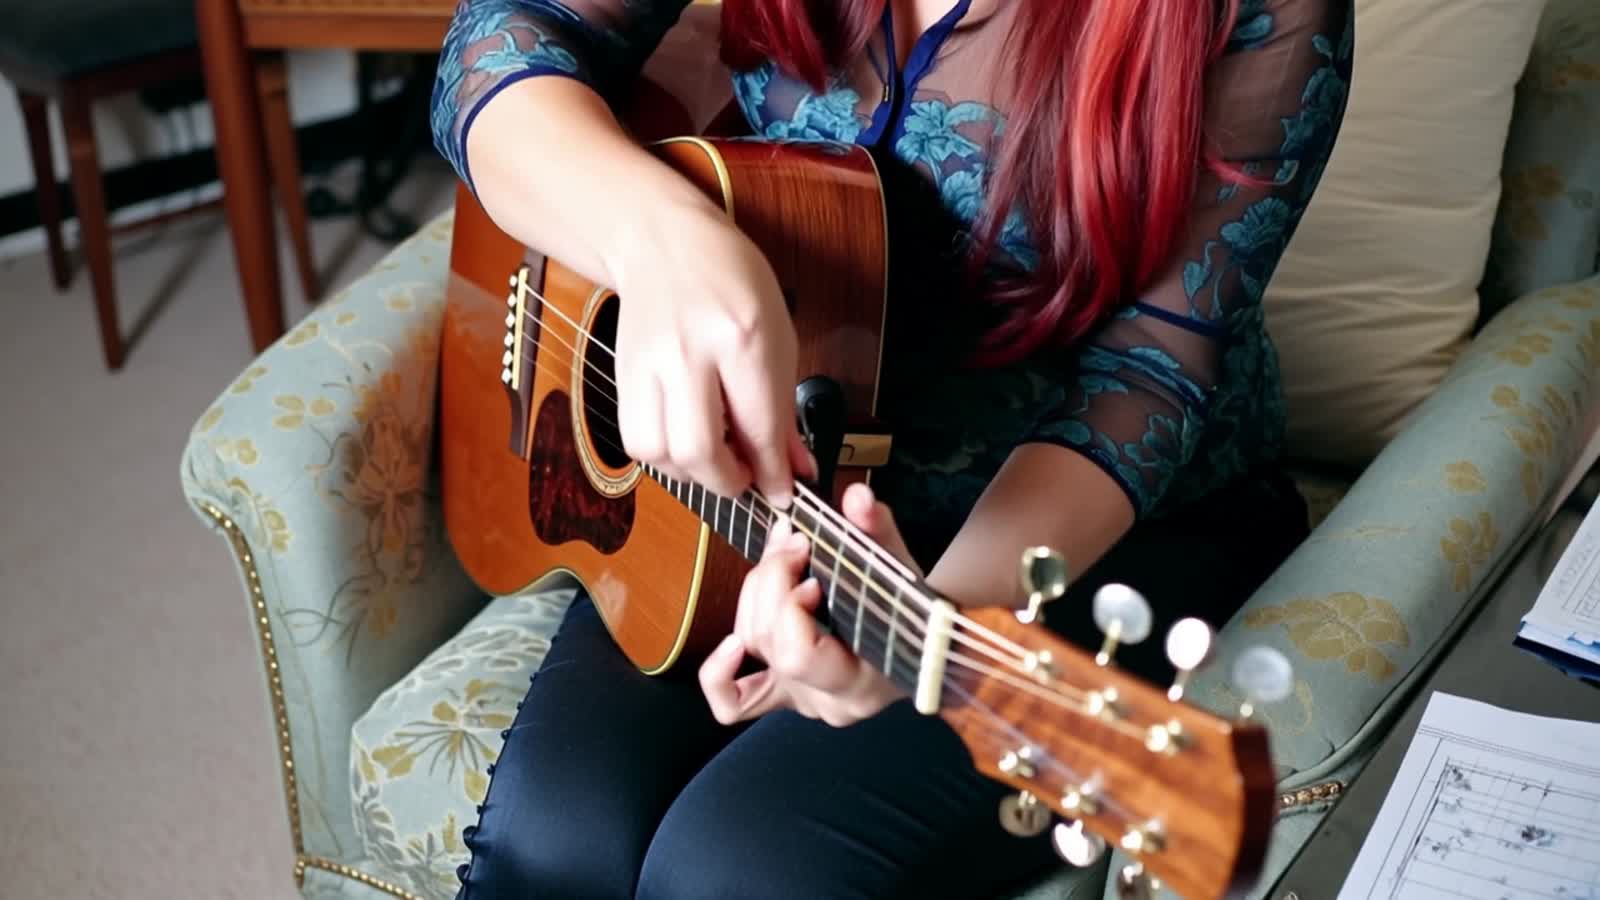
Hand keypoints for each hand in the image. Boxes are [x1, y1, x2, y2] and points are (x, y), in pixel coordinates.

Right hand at [607, 199, 812, 506]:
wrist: (665, 243)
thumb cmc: (730, 282)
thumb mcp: (777, 334)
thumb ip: (783, 408)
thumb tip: (794, 469)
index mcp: (740, 336)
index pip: (758, 426)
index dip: (774, 473)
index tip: (782, 492)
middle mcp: (689, 352)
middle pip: (699, 449)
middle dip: (729, 482)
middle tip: (746, 479)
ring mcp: (649, 363)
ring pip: (659, 452)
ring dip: (692, 473)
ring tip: (715, 461)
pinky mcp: (621, 374)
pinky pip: (635, 439)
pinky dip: (664, 457)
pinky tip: (685, 443)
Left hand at [699, 483, 921, 726]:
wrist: (923, 645)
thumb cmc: (912, 611)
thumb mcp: (899, 570)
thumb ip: (877, 533)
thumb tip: (856, 497)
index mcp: (861, 683)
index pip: (798, 655)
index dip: (789, 609)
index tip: (812, 575)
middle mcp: (824, 701)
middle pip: (767, 642)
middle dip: (771, 582)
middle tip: (794, 546)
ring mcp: (797, 699)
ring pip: (750, 647)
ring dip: (755, 594)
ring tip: (781, 559)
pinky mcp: (778, 694)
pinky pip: (730, 702)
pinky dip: (719, 672)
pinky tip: (731, 642)